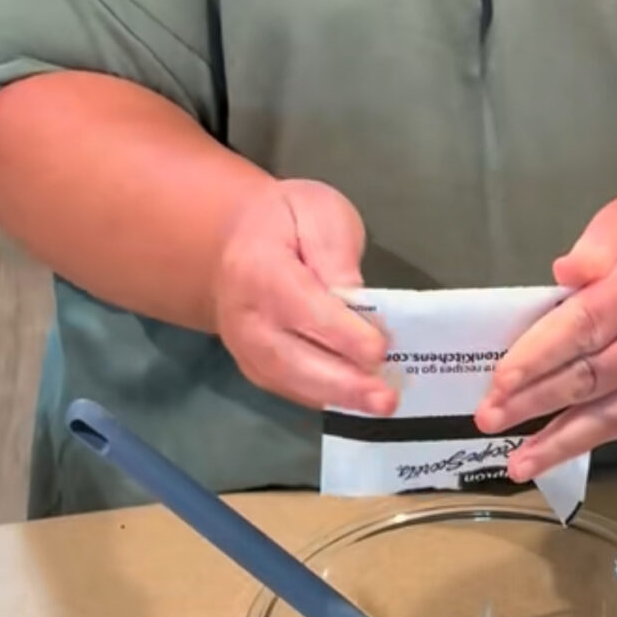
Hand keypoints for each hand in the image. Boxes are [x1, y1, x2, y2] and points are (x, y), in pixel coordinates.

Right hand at [212, 178, 393, 413]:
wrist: (231, 242)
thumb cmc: (284, 220)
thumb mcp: (316, 211)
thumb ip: (335, 251)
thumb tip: (356, 296)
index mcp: (258, 269)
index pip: (301, 307)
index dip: (341, 333)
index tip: (378, 350)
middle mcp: (245, 317)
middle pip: (291, 358)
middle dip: (342, 383)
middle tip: (385, 398)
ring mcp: (244, 348)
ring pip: (289, 382)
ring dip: (337, 398)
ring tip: (379, 405)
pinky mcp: (255, 366)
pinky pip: (289, 388)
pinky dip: (325, 398)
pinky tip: (359, 402)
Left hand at [474, 191, 616, 477]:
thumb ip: (593, 248)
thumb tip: (560, 278)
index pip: (585, 325)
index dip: (540, 355)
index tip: (500, 379)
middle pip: (591, 375)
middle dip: (535, 400)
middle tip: (487, 417)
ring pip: (611, 414)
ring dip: (559, 439)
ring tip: (516, 463)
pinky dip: (590, 441)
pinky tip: (554, 454)